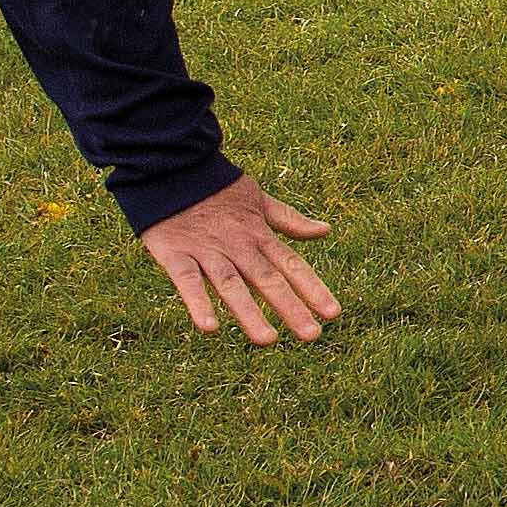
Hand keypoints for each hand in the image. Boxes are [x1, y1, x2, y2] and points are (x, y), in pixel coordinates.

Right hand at [137, 176, 343, 343]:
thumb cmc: (217, 189)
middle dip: (290, 307)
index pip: (292, 265)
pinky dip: (198, 302)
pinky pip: (188, 281)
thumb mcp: (259, 201)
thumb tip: (326, 231)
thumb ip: (290, 220)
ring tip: (268, 340)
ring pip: (232, 285)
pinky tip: (209, 327)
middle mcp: (238, 246)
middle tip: (312, 335)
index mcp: (259, 235)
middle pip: (268, 280)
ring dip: (249, 313)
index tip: (333, 313)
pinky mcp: (176, 254)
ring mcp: (207, 251)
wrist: (172, 166)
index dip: (313, 289)